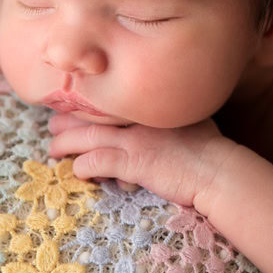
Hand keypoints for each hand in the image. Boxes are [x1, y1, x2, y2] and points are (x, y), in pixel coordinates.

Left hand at [46, 113, 235, 210]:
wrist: (219, 171)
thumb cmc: (209, 149)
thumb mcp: (187, 122)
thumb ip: (165, 119)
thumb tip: (152, 124)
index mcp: (149, 106)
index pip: (109, 101)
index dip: (87, 104)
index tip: (72, 108)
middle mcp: (139, 118)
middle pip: (92, 114)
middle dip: (68, 120)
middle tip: (53, 125)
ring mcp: (136, 139)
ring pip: (87, 136)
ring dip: (65, 144)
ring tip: (53, 149)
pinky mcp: (135, 163)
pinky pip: (97, 161)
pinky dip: (83, 166)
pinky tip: (77, 172)